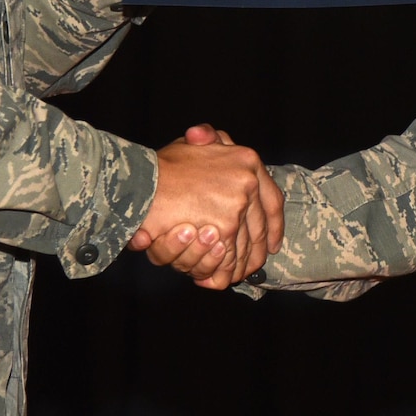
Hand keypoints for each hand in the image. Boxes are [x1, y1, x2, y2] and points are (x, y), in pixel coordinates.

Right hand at [129, 128, 281, 287]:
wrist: (140, 179)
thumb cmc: (164, 163)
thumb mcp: (192, 143)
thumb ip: (208, 140)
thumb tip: (204, 135)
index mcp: (248, 160)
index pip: (272, 199)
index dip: (275, 223)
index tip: (274, 242)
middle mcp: (248, 183)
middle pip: (260, 229)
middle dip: (257, 252)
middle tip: (255, 265)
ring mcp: (238, 206)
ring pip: (244, 247)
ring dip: (238, 265)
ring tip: (232, 275)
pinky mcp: (223, 230)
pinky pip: (229, 259)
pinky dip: (222, 273)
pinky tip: (216, 280)